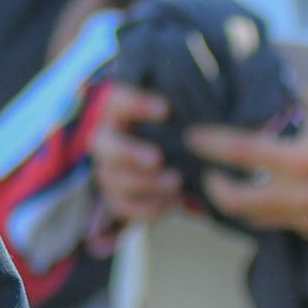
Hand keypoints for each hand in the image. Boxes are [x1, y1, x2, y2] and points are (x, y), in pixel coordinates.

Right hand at [86, 82, 187, 225]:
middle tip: (157, 158)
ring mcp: (109, 170)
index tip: (165, 109)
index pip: (114, 100)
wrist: (181, 159)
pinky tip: (174, 202)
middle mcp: (108, 140)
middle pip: (102, 143)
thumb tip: (204, 122)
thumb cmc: (181, 130)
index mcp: (119, 112)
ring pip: (112, 179)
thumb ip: (187, 116)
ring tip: (177, 182)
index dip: (134, 104)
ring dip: (145, 183)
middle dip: (128, 152)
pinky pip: (122, 207)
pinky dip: (148, 207)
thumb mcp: (185, 118)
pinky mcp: (117, 198)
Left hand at [188, 84, 307, 239]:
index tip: (192, 137)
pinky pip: (282, 224)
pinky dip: (269, 211)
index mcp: (298, 160)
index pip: (238, 151)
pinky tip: (268, 197)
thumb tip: (278, 92)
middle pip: (235, 202)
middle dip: (213, 189)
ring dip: (237, 204)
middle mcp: (297, 195)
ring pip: (254, 219)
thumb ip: (299, 99)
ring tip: (229, 187)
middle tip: (207, 174)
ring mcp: (307, 217)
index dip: (209, 143)